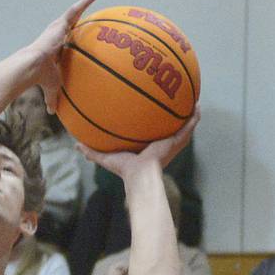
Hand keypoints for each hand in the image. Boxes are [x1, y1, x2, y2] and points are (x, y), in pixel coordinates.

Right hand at [29, 0, 97, 111]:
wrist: (34, 66)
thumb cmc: (41, 77)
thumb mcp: (51, 87)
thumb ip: (52, 98)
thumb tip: (51, 113)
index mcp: (53, 49)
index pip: (63, 41)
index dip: (69, 38)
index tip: (74, 36)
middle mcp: (55, 36)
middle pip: (68, 24)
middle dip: (76, 18)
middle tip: (84, 13)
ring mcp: (57, 28)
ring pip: (73, 13)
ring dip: (82, 5)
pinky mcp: (60, 23)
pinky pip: (75, 10)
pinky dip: (85, 2)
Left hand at [78, 106, 199, 178]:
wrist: (140, 174)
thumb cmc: (124, 169)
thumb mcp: (105, 157)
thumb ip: (91, 151)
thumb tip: (76, 145)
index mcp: (146, 148)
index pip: (150, 134)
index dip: (151, 124)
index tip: (150, 112)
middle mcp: (160, 145)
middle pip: (169, 128)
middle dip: (172, 117)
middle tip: (174, 101)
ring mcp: (171, 143)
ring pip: (183, 127)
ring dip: (188, 115)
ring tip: (192, 101)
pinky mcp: (178, 142)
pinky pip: (189, 127)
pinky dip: (194, 117)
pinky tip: (197, 105)